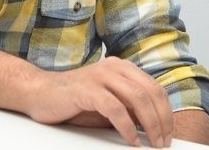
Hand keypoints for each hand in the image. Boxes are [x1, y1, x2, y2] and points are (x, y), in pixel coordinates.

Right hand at [27, 57, 173, 147]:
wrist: (39, 93)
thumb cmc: (74, 100)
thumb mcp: (108, 103)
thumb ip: (129, 108)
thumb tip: (154, 125)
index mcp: (121, 67)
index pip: (154, 88)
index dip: (166, 111)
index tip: (169, 132)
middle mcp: (113, 67)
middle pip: (150, 92)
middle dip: (162, 119)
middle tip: (164, 141)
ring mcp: (100, 76)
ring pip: (137, 98)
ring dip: (150, 124)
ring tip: (152, 142)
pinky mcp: (87, 90)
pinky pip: (115, 108)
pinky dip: (127, 127)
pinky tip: (131, 139)